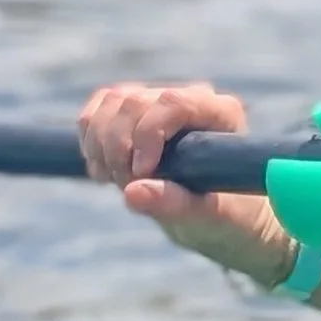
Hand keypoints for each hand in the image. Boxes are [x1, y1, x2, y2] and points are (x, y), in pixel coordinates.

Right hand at [77, 80, 290, 287]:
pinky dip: (90, 141)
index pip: (173, 102)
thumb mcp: (210, 220)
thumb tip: (132, 192)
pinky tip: (105, 171)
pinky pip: (97, 112)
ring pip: (110, 102)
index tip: (140, 174)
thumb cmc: (229, 219)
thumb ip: (176, 205)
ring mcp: (160, 103)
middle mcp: (190, 100)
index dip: (147, 133)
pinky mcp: (136, 115)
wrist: (222, 221)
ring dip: (101, 145)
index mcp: (221, 114)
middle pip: (133, 100)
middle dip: (118, 147)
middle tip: (127, 186)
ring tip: (117, 180)